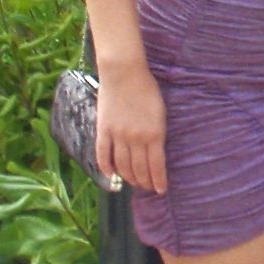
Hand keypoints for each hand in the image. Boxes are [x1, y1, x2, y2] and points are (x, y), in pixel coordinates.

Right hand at [96, 60, 167, 193]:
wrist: (124, 73)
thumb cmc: (147, 89)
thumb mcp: (160, 112)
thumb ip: (158, 134)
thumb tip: (156, 153)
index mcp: (154, 134)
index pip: (156, 166)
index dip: (159, 181)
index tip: (161, 190)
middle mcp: (136, 138)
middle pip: (140, 169)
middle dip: (145, 182)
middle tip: (148, 187)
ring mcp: (118, 135)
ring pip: (122, 166)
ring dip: (129, 178)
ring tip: (134, 183)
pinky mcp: (103, 130)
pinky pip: (103, 155)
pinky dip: (107, 168)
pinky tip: (112, 175)